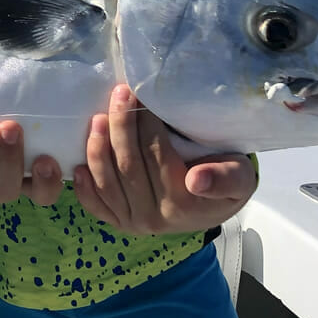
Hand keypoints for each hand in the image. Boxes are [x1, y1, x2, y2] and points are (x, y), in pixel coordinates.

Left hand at [72, 84, 255, 233]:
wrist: (214, 208)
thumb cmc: (226, 181)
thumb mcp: (239, 178)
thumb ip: (225, 179)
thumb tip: (196, 180)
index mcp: (181, 203)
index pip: (155, 154)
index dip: (145, 122)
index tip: (140, 94)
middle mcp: (153, 217)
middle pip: (127, 165)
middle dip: (120, 126)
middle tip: (119, 93)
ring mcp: (133, 223)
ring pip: (106, 182)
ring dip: (97, 149)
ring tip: (97, 118)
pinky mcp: (120, 224)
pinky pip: (96, 206)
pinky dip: (84, 187)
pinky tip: (77, 164)